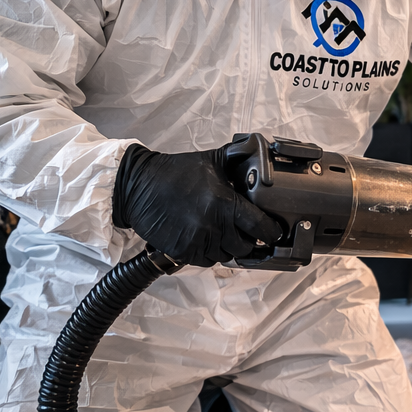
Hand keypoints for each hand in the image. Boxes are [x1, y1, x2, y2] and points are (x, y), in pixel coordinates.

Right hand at [113, 144, 281, 266]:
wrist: (137, 187)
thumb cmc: (174, 172)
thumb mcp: (211, 160)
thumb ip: (238, 157)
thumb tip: (260, 150)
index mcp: (224, 203)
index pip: (260, 226)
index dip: (271, 231)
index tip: (275, 232)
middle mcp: (213, 225)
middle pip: (245, 246)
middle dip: (250, 241)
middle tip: (248, 233)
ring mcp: (197, 241)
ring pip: (226, 256)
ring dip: (228, 248)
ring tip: (224, 233)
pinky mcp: (181, 252)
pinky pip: (206, 261)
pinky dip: (210, 253)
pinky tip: (207, 239)